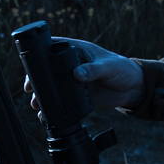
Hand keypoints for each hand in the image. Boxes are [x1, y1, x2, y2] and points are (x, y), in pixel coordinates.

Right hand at [23, 38, 143, 122]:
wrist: (133, 88)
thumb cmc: (123, 69)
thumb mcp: (108, 67)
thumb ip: (93, 70)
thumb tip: (77, 73)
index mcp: (78, 51)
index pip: (54, 48)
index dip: (40, 54)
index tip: (31, 65)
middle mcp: (72, 65)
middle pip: (48, 70)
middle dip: (36, 79)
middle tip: (29, 89)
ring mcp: (73, 81)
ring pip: (53, 87)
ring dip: (43, 96)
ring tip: (36, 105)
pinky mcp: (78, 95)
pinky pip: (62, 100)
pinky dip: (54, 107)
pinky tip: (47, 115)